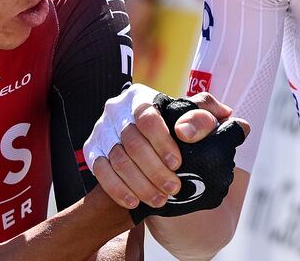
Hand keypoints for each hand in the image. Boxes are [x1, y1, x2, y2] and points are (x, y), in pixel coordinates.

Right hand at [85, 84, 246, 212]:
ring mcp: (102, 131)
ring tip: (160, 199)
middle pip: (131, 141)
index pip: (147, 116)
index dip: (162, 141)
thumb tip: (198, 125)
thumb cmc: (182, 129)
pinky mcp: (93, 152)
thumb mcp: (198, 118)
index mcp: (140, 97)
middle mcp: (116, 110)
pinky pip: (100, 172)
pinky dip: (117, 189)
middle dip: (153, 169)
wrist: (159, 149)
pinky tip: (134, 202)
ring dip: (139, 184)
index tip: (178, 163)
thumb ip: (206, 115)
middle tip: (173, 188)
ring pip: (116, 160)